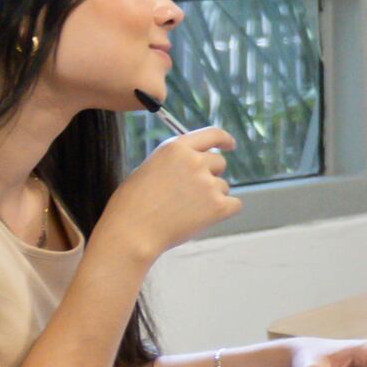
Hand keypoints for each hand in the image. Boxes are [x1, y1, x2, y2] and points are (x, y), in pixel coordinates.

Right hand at [104, 128, 238, 260]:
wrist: (132, 232)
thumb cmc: (133, 203)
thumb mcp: (149, 168)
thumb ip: (176, 161)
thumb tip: (198, 161)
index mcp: (176, 148)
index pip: (212, 134)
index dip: (224, 140)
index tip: (230, 145)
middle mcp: (195, 161)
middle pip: (219, 163)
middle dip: (210, 174)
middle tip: (189, 192)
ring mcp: (208, 183)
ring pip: (223, 186)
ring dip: (211, 196)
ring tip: (184, 209)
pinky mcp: (218, 205)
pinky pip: (234, 204)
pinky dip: (223, 211)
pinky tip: (201, 217)